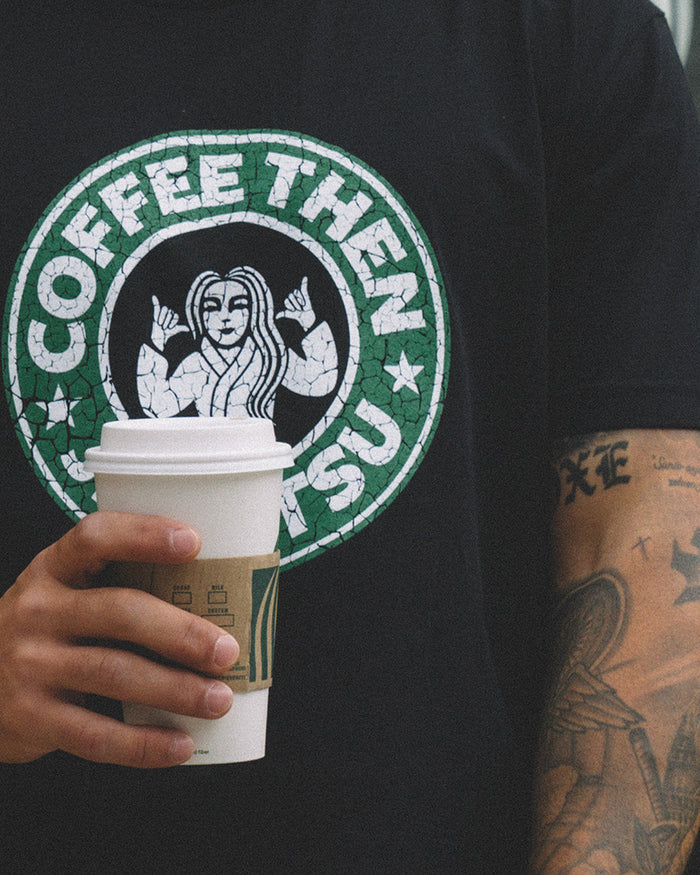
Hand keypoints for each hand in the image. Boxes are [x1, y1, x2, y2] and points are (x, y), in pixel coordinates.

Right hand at [0, 512, 239, 767]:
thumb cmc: (45, 629)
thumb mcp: (63, 593)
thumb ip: (116, 586)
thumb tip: (216, 596)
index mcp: (52, 569)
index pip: (95, 537)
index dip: (144, 535)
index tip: (194, 541)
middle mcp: (37, 610)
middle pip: (120, 611)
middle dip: (181, 631)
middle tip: (227, 650)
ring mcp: (30, 665)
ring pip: (114, 673)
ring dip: (175, 690)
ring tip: (219, 699)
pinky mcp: (31, 718)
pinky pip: (96, 735)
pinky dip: (144, 745)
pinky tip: (183, 745)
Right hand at [151, 295, 188, 350]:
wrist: (159, 336)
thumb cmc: (167, 333)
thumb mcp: (175, 330)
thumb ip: (181, 328)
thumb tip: (188, 329)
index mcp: (174, 316)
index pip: (176, 315)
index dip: (173, 321)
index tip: (170, 327)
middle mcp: (169, 313)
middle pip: (170, 312)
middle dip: (167, 320)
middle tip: (163, 327)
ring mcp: (162, 312)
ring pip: (165, 308)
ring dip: (162, 316)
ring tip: (160, 324)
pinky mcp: (156, 312)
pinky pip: (156, 305)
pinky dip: (155, 301)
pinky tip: (154, 297)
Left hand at [276, 276, 315, 331]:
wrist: (306, 318)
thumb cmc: (297, 315)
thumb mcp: (289, 314)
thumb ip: (283, 313)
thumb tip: (276, 317)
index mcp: (288, 300)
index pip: (286, 300)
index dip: (289, 306)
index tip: (293, 310)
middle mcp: (292, 296)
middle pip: (290, 296)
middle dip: (295, 304)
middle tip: (299, 309)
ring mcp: (299, 295)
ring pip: (296, 293)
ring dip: (299, 301)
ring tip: (302, 306)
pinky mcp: (305, 295)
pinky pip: (304, 287)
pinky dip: (304, 282)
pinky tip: (305, 278)